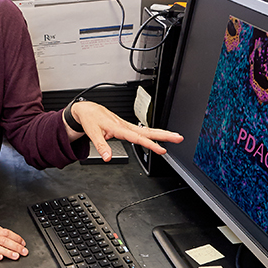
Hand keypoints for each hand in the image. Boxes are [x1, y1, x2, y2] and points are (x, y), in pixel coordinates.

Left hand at [67, 100, 182, 158]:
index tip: (161, 150)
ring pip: (148, 130)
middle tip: (178, 138)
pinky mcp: (127, 126)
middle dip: (164, 135)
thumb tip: (108, 158)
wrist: (88, 110)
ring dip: (162, 133)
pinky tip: (161, 136)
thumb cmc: (91, 120)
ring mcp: (127, 125)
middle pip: (149, 131)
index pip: (138, 138)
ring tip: (176, 137)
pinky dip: (154, 133)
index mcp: (119, 128)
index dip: (150, 144)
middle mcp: (126, 126)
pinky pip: (143, 130)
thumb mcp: (92, 134)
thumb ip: (101, 147)